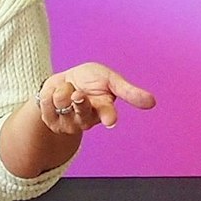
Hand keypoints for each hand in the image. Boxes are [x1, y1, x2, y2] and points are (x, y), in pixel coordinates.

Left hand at [35, 62, 155, 133]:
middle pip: (82, 111)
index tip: (110, 120)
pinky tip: (56, 93)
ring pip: (62, 102)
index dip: (108, 116)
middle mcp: (87, 119)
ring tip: (69, 88)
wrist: (65, 80)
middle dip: (79, 100)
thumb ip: (128, 91)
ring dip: (63, 89)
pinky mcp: (52, 121)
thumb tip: (153, 102)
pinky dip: (50, 91)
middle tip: (79, 93)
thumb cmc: (91, 79)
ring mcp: (69, 122)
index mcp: (104, 110)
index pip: (107, 115)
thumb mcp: (110, 80)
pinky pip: (46, 101)